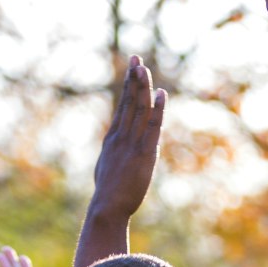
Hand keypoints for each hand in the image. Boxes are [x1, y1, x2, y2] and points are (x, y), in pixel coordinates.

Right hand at [91, 56, 164, 223]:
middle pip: (128, 102)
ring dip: (142, 87)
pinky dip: (157, 109)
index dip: (127, 87)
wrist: (107, 208)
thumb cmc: (108, 195)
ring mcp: (131, 144)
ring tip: (144, 67)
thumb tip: (116, 152)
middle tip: (136, 58)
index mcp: (112, 140)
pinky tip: (160, 94)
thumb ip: (114, 156)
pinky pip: (151, 126)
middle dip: (133, 79)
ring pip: (138, 109)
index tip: (131, 70)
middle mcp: (120, 137)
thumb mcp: (108, 170)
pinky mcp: (143, 154)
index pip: (122, 107)